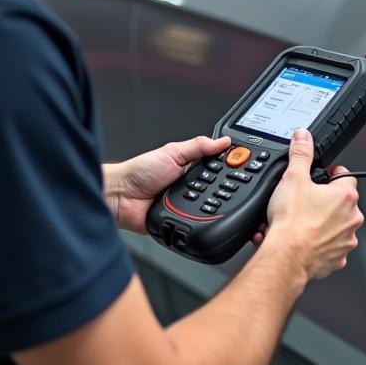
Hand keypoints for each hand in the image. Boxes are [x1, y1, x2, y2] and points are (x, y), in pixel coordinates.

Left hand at [104, 134, 230, 234]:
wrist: (120, 196)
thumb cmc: (139, 171)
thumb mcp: (172, 152)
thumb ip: (198, 146)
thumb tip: (223, 140)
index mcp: (190, 167)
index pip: (217, 166)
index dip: (230, 165)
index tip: (245, 164)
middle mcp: (189, 187)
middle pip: (217, 189)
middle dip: (226, 188)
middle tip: (236, 183)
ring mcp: (186, 205)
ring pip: (209, 207)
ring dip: (212, 205)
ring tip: (217, 199)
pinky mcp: (181, 222)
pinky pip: (196, 223)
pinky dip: (200, 221)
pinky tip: (203, 217)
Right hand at [263, 128, 362, 280]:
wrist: (286, 257)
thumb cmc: (292, 222)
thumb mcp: (293, 177)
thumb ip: (300, 154)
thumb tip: (304, 137)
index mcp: (345, 196)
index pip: (346, 176)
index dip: (332, 173)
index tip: (323, 175)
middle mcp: (351, 219)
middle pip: (339, 202)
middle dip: (322, 201)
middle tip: (302, 201)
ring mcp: (345, 241)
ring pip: (334, 226)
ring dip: (319, 223)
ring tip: (297, 222)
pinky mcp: (336, 259)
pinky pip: (328, 248)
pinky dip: (316, 244)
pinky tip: (299, 239)